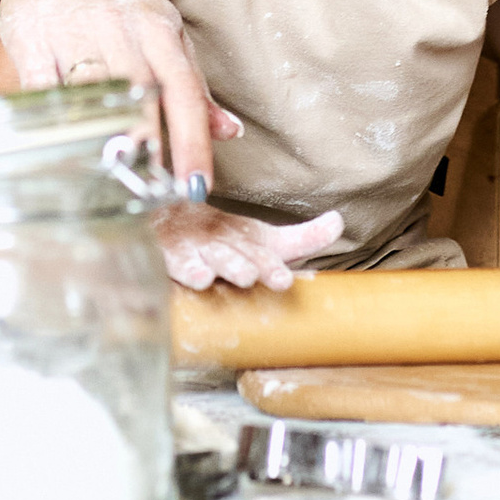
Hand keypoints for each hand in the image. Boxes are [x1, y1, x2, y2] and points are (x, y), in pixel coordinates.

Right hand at [0, 0, 237, 190]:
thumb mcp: (164, 32)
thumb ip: (193, 86)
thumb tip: (230, 132)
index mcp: (158, 28)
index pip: (183, 91)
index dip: (192, 142)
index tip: (195, 186)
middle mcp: (118, 27)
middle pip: (138, 94)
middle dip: (148, 146)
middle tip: (153, 194)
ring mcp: (72, 30)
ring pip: (91, 91)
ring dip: (101, 136)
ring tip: (111, 180)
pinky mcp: (30, 37)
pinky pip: (41, 88)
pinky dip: (52, 121)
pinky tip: (59, 152)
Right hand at [158, 206, 345, 291]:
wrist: (167, 219)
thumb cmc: (223, 236)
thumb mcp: (263, 238)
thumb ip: (302, 237)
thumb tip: (339, 221)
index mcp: (243, 238)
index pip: (260, 251)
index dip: (270, 265)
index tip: (281, 280)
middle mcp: (216, 242)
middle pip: (227, 255)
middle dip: (236, 264)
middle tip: (246, 275)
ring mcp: (186, 249)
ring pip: (193, 259)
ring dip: (201, 267)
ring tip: (206, 278)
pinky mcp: (160, 255)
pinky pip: (162, 263)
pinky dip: (166, 268)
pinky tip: (171, 275)